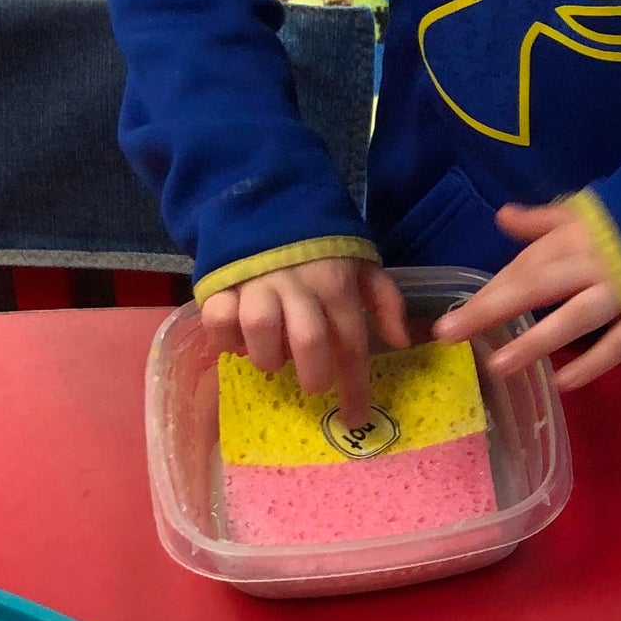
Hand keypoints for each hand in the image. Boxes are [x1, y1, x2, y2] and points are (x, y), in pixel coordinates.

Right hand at [201, 255, 409, 432]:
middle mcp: (298, 285)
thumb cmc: (322, 246)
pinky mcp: (221, 282)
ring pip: (261, 328)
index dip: (354, 386)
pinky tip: (239, 343)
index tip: (357, 417)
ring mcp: (257, 283)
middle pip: (308, 340)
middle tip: (313, 385)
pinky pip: (219, 319)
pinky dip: (227, 339)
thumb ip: (385, 301)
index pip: (351, 342)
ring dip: (269, 356)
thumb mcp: (363, 264)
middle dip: (314, 374)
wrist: (268, 202)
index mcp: (336, 284)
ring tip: (274, 359)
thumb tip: (401, 342)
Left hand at [431, 202, 620, 392]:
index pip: (524, 266)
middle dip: (492, 309)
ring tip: (499, 366)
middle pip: (537, 286)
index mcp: (575, 238)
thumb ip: (544, 219)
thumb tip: (502, 216)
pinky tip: (563, 382)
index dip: (489, 291)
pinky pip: (618, 344)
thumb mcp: (589, 211)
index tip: (452, 317)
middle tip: (450, 334)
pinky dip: (592, 364)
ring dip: (537, 342)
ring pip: (575, 318)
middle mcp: (592, 264)